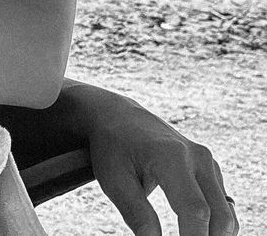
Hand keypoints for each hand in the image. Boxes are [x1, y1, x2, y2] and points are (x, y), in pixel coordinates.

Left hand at [87, 94, 237, 235]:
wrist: (118, 116)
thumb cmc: (113, 147)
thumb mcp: (114, 180)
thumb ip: (137, 214)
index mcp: (171, 156)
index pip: (194, 210)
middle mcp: (197, 156)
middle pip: (219, 216)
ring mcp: (207, 161)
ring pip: (226, 214)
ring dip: (213, 235)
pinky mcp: (210, 169)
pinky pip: (222, 206)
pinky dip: (214, 226)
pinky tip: (193, 234)